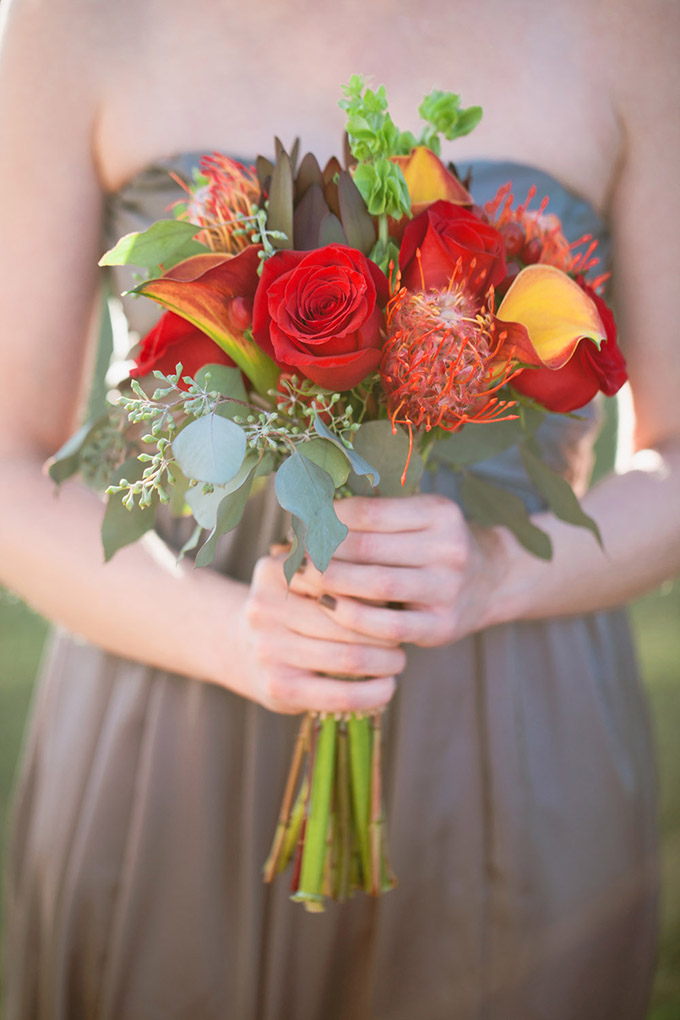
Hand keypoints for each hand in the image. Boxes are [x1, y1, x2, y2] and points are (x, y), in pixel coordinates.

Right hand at [241, 548, 405, 714]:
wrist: (241, 647)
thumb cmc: (292, 608)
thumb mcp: (303, 578)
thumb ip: (341, 573)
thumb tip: (397, 585)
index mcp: (275, 570)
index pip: (341, 576)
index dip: (377, 589)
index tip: (399, 596)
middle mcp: (265, 606)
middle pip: (347, 618)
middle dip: (386, 629)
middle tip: (405, 634)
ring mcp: (267, 648)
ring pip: (348, 657)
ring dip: (385, 662)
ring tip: (398, 661)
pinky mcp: (277, 688)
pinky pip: (339, 695)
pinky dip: (372, 694)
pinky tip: (386, 688)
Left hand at [290, 494, 501, 647]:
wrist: (489, 582)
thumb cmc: (431, 547)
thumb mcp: (414, 520)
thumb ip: (367, 519)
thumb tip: (297, 521)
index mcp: (438, 512)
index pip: (366, 511)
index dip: (325, 518)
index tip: (299, 524)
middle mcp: (449, 547)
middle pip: (367, 547)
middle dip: (321, 551)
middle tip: (292, 554)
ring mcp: (448, 588)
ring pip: (375, 585)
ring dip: (331, 582)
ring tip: (303, 579)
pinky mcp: (442, 626)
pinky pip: (387, 626)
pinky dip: (352, 617)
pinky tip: (328, 608)